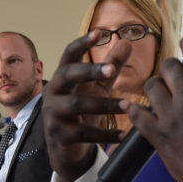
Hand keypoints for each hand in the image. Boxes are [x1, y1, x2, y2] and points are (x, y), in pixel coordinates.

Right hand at [43, 31, 131, 181]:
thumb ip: (111, 66)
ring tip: (129, 106)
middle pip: (67, 75)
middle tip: (111, 70)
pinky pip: (84, 133)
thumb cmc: (82, 112)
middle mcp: (53, 92)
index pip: (69, 55)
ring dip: (105, 105)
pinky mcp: (60, 135)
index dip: (82, 43)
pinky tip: (123, 134)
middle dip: (89, 71)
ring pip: (77, 105)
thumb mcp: (97, 87)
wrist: (65, 149)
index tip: (99, 33)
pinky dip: (105, 135)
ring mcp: (53, 114)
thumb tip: (127, 42)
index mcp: (62, 77)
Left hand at [130, 37, 182, 181]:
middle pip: (169, 67)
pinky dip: (136, 111)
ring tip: (159, 97)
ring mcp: (171, 117)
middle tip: (171, 75)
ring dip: (154, 88)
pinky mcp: (157, 135)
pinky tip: (138, 111)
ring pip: (151, 86)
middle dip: (169, 68)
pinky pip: (137, 114)